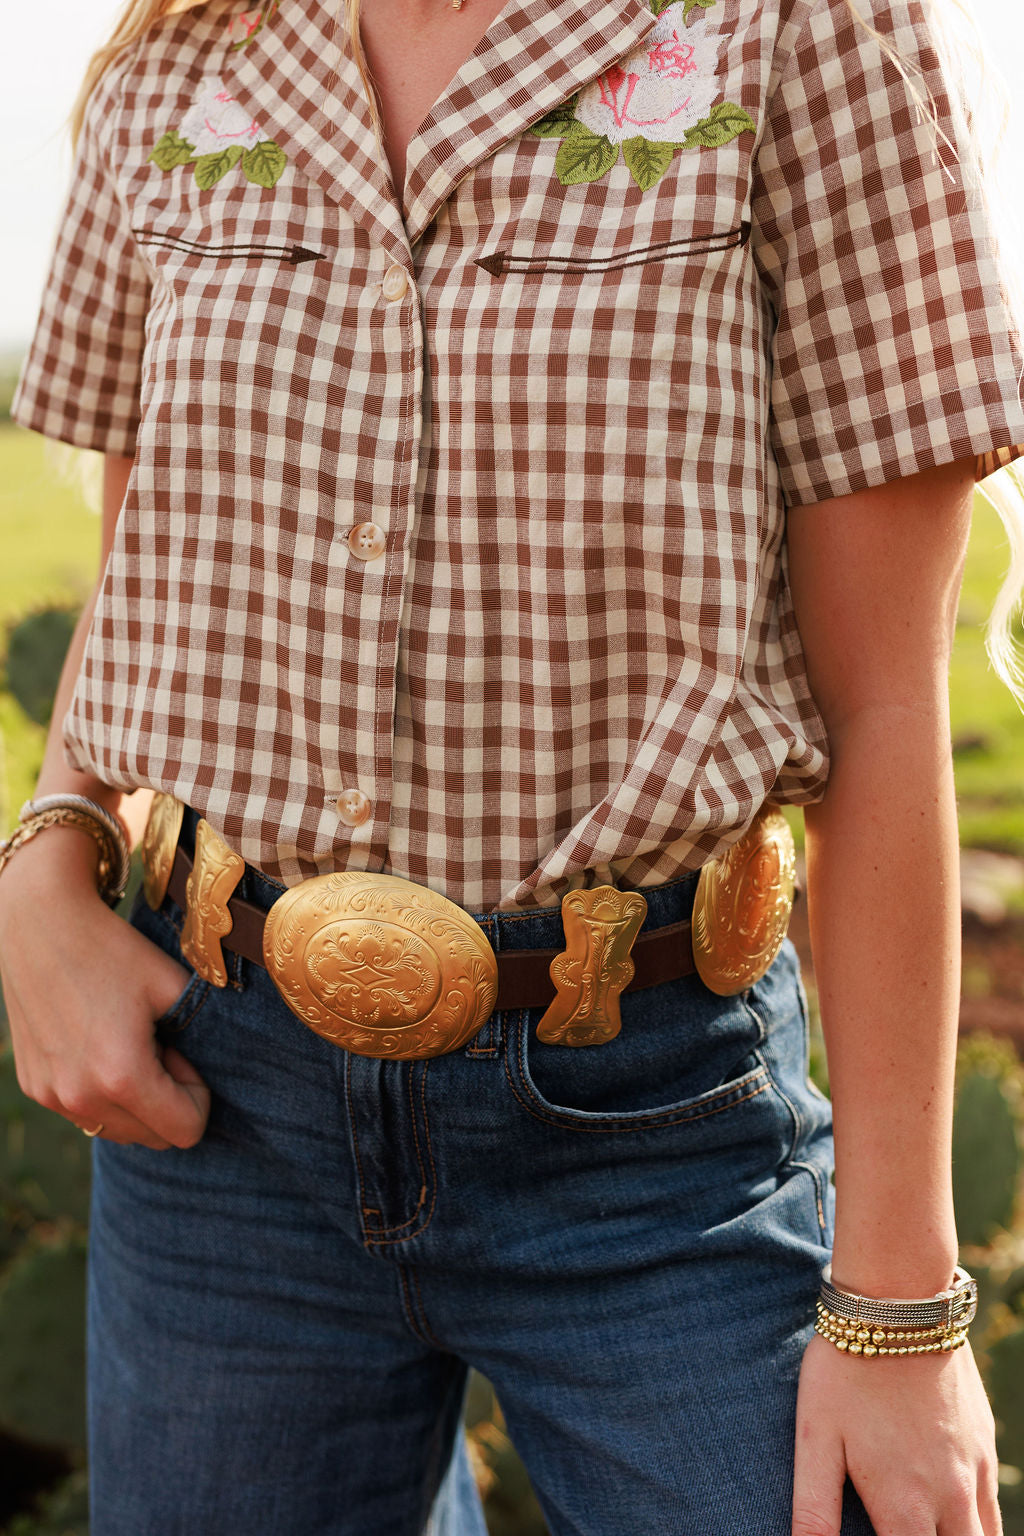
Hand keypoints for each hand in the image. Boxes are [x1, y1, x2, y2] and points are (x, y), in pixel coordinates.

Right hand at [0, 837, 209, 1149]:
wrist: (39, 923)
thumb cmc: (112, 950)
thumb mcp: (173, 986)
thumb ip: (203, 1036)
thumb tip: (217, 1070)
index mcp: (121, 1077)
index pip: (185, 1131)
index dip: (197, 1094)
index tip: (181, 1049)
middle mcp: (80, 1098)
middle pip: (153, 1138)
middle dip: (168, 1098)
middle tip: (158, 1043)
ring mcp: (51, 1097)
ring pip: (118, 1130)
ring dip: (136, 1100)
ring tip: (128, 1042)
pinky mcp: (33, 1087)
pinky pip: (86, 1113)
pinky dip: (103, 1093)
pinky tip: (98, 1043)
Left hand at [792, 1331, 1001, 1534]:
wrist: (900, 1303)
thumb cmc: (846, 1370)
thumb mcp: (816, 1436)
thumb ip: (814, 1509)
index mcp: (902, 1506)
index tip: (877, 1535)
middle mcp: (948, 1498)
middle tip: (900, 1528)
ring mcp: (974, 1471)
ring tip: (922, 1527)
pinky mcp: (986, 1443)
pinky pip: (991, 1507)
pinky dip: (977, 1524)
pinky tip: (949, 1514)